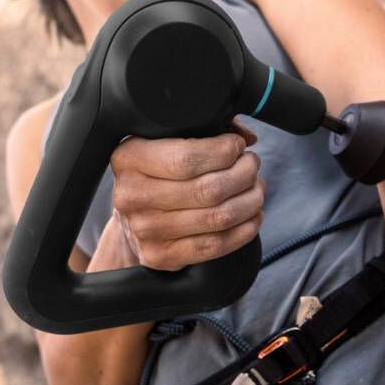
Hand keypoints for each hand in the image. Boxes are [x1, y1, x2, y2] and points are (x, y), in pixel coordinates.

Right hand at [108, 117, 263, 270]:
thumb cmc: (157, 172)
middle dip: (243, 175)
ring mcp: (145, 230)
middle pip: (208, 189)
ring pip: (218, 217)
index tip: (238, 146)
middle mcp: (131, 196)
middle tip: (252, 166)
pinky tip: (252, 216)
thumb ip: (204, 130)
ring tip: (255, 189)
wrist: (131, 218)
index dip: (224, 152)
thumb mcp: (165, 141)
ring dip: (249, 201)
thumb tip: (245, 136)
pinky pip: (216, 245)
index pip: (186, 158)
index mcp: (129, 158)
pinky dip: (244, 229)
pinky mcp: (161, 255)